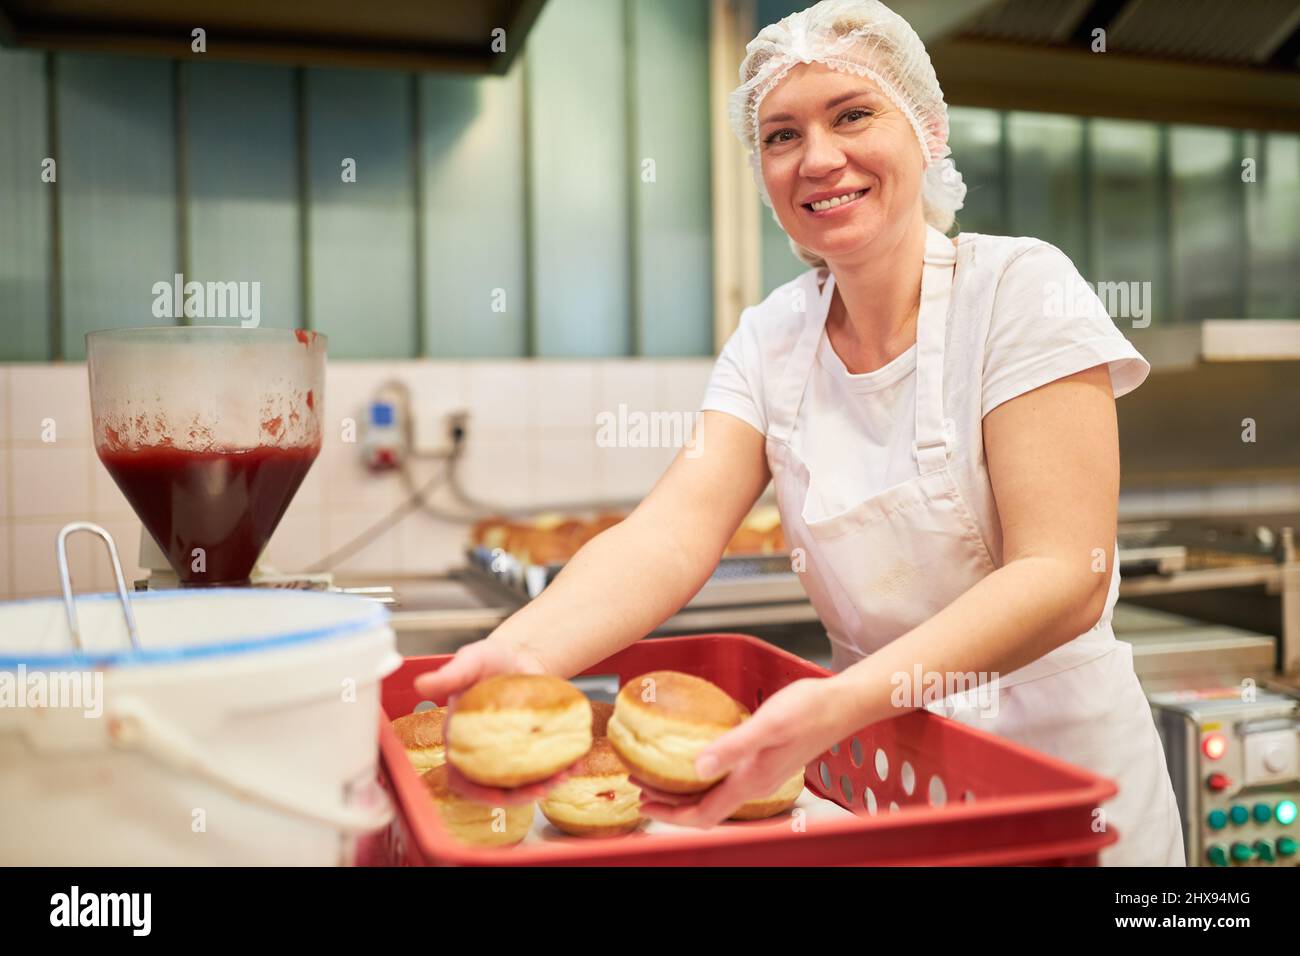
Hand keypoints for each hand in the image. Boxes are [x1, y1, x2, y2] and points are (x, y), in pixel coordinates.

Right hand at [414, 638, 558, 805]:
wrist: (522, 655)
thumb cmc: (490, 660)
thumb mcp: (471, 662)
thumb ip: (449, 674)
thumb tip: (421, 684)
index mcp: (462, 741)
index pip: (462, 779)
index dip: (477, 794)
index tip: (498, 797)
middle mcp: (485, 755)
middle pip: (498, 790)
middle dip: (521, 796)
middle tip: (545, 787)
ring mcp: (511, 755)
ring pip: (525, 784)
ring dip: (546, 785)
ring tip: (566, 773)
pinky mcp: (533, 751)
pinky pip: (546, 768)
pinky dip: (562, 768)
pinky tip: (576, 761)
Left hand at [635, 677, 843, 827]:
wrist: (842, 704)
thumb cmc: (809, 710)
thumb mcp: (767, 724)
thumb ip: (733, 746)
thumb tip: (697, 768)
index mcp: (751, 782)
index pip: (703, 815)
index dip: (670, 815)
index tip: (644, 802)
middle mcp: (755, 785)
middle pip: (704, 808)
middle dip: (669, 802)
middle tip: (639, 783)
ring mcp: (761, 775)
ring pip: (714, 795)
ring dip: (683, 789)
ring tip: (657, 773)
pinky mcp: (765, 762)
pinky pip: (726, 780)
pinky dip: (701, 775)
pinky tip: (694, 756)